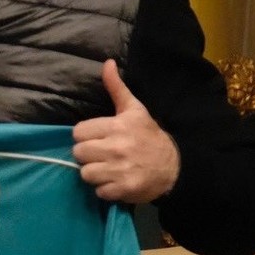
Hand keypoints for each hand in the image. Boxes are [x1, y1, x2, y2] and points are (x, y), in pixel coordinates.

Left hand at [73, 60, 179, 202]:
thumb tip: (107, 63)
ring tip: (107, 168)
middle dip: (88, 154)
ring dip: (94, 173)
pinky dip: (105, 189)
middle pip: (79, 153)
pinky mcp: (123, 190)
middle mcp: (117, 147)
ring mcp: (120, 170)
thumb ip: (116, 87)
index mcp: (117, 126)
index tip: (97, 137)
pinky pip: (99, 191)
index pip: (79, 132)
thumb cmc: (149, 135)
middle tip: (101, 154)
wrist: (176, 167)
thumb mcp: (134, 109)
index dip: (86, 136)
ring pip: (85, 173)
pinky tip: (115, 181)